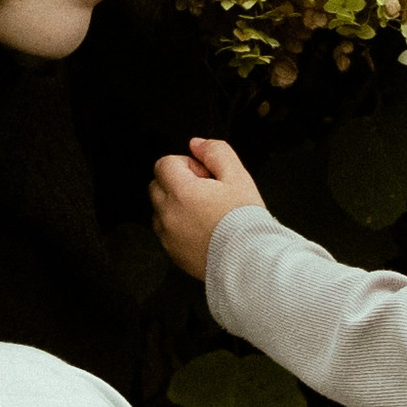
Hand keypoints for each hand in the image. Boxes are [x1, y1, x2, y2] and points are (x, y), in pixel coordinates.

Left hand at [150, 135, 264, 280]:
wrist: (249, 261)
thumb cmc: (245, 222)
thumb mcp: (238, 177)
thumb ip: (216, 152)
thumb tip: (197, 144)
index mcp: (182, 192)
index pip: (165, 164)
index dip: (186, 164)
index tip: (204, 176)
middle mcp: (168, 214)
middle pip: (157, 184)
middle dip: (177, 183)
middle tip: (206, 193)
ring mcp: (167, 235)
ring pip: (159, 209)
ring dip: (175, 205)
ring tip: (205, 213)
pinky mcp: (171, 252)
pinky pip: (165, 231)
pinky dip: (177, 226)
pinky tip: (202, 230)